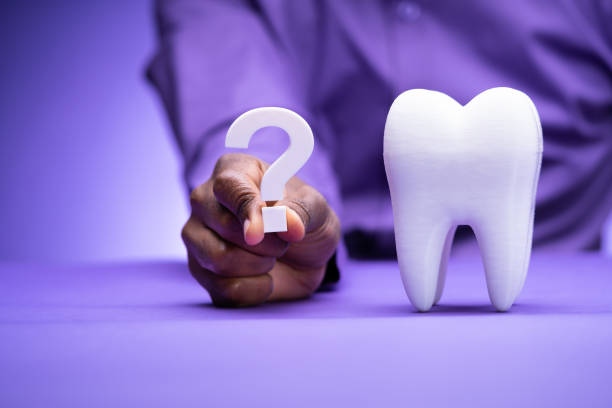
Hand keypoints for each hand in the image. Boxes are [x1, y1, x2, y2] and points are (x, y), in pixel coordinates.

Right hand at [182, 153, 340, 306]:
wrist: (304, 254)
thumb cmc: (304, 218)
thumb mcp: (316, 208)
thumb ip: (302, 211)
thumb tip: (288, 224)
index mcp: (233, 171)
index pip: (229, 186)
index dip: (246, 210)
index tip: (259, 234)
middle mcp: (206, 200)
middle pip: (223, 226)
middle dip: (265, 243)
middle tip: (283, 242)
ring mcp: (197, 236)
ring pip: (217, 259)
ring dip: (258, 266)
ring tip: (272, 257)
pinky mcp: (201, 270)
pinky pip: (222, 289)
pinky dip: (255, 290)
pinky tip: (264, 279)